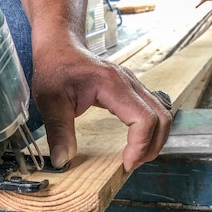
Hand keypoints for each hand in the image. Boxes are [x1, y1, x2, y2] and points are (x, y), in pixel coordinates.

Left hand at [31, 42, 172, 172]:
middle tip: (132, 164)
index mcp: (112, 85)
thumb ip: (58, 131)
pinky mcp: (131, 89)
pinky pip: (153, 110)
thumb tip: (63, 161)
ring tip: (136, 157)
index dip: (140, 145)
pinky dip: (151, 129)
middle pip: (161, 117)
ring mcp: (133, 85)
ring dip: (155, 138)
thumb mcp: (50, 101)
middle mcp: (129, 83)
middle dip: (153, 146)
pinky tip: (135, 142)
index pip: (144, 118)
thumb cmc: (55, 68)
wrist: (60, 47)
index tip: (126, 163)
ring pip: (162, 113)